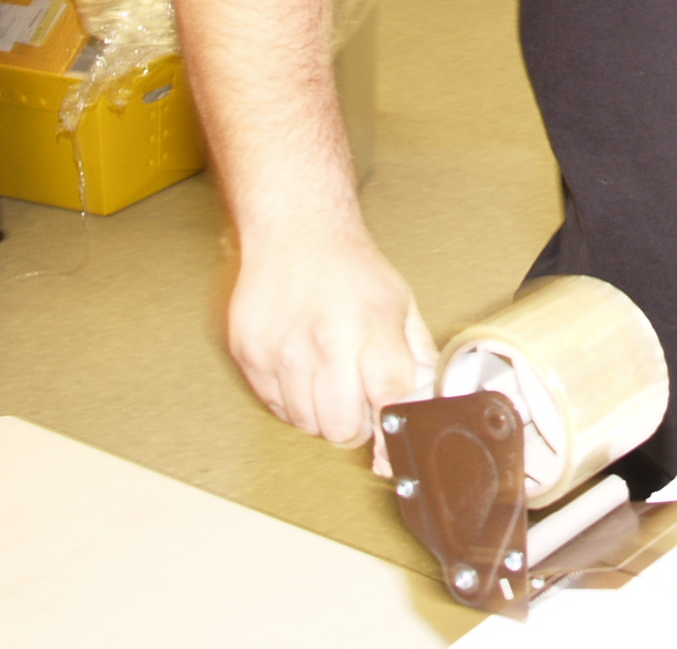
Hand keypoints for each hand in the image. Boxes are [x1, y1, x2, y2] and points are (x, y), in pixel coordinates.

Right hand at [228, 223, 436, 472]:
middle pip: (341, 429)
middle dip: (354, 426)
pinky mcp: (250, 355)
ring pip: (306, 425)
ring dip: (321, 413)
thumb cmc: (350, 268)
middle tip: (356, 401)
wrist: (295, 231)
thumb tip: (427, 405)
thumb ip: (416, 358)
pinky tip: (301, 367)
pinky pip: (275, 408)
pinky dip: (291, 400)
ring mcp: (281, 351)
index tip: (391, 444)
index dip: (392, 430)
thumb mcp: (400, 305)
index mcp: (370, 328)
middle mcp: (323, 343)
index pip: (388, 403)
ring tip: (327, 376)